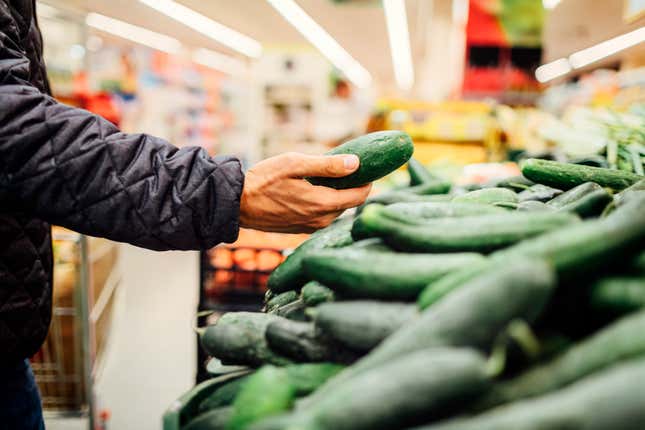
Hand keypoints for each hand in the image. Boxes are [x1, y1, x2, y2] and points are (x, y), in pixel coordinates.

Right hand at [240, 152, 370, 232]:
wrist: (237, 204)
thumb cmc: (264, 180)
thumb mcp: (295, 164)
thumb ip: (327, 165)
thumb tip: (355, 164)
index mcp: (323, 204)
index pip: (360, 196)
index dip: (368, 182)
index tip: (367, 168)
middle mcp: (321, 220)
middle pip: (349, 203)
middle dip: (352, 186)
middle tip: (345, 168)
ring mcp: (310, 227)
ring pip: (336, 210)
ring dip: (336, 194)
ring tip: (326, 177)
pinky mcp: (301, 229)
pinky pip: (322, 216)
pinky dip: (324, 203)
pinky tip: (311, 190)